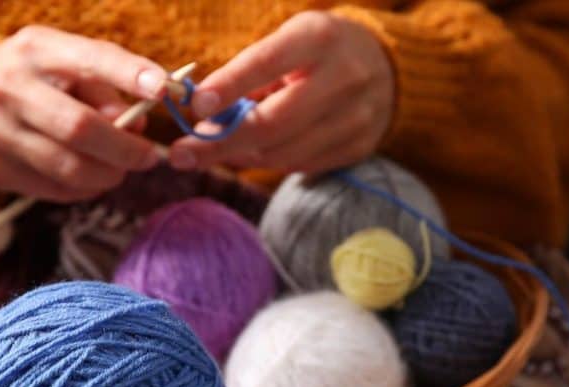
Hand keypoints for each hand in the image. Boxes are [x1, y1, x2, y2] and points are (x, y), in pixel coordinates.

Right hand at [0, 26, 166, 201]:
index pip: (90, 60)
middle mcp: (10, 87)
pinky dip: (82, 189)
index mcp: (37, 51)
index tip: (163, 90)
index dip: (129, 75)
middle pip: (80, 128)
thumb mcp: (63, 60)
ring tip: (119, 171)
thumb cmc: (32, 75)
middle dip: (124, 150)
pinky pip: (51, 189)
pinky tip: (89, 179)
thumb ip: (104, 86)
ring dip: (107, 176)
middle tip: (147, 157)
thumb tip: (134, 127)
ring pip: (68, 168)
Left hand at [168, 12, 393, 174]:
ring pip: (283, 153)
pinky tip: (251, 152)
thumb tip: (202, 116)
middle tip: (180, 155)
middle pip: (273, 123)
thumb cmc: (318, 52)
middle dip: (220, 143)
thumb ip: (249, 74)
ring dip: (240, 155)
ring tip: (213, 149)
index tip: (195, 107)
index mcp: (319, 38)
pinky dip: (268, 161)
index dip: (230, 86)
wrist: (388, 67)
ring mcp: (357, 117)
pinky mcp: (359, 146)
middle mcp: (344, 77)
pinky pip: (300, 165)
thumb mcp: (289, 41)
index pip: (267, 62)